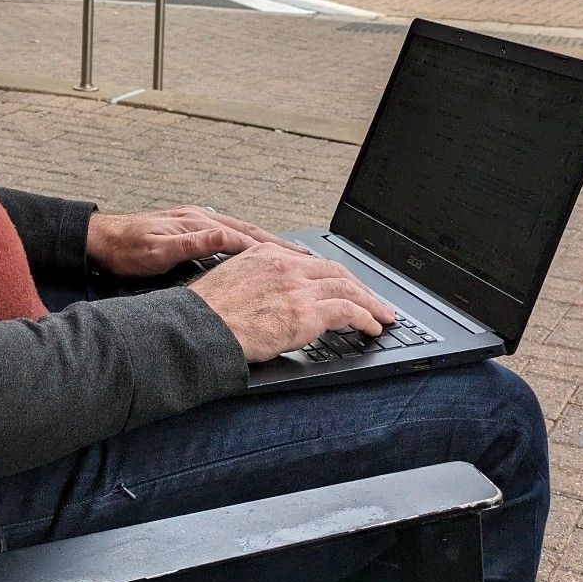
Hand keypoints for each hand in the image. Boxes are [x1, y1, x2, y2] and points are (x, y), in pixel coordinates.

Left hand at [86, 204, 299, 279]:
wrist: (100, 240)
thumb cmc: (124, 248)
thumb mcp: (156, 250)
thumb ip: (191, 244)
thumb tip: (222, 235)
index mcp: (196, 224)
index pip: (242, 238)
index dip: (270, 250)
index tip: (296, 260)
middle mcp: (200, 220)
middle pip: (248, 232)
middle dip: (277, 244)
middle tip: (305, 256)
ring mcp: (195, 223)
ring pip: (240, 232)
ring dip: (265, 243)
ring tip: (290, 255)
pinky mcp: (190, 230)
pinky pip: (227, 236)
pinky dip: (247, 244)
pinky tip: (254, 252)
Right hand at [187, 242, 395, 363]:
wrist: (200, 327)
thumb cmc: (206, 312)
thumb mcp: (228, 279)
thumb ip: (253, 279)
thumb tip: (264, 295)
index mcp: (266, 254)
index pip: (311, 261)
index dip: (333, 274)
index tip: (342, 283)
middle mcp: (286, 266)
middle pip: (336, 271)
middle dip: (359, 286)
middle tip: (373, 299)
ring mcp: (298, 288)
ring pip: (348, 289)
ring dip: (370, 303)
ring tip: (382, 315)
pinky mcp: (307, 314)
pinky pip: (349, 312)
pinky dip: (366, 318)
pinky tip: (372, 327)